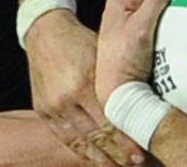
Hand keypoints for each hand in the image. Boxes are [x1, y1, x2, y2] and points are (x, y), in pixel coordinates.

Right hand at [24, 9, 143, 165]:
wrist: (45, 32)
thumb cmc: (80, 41)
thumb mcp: (103, 55)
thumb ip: (118, 81)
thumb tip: (144, 103)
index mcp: (84, 83)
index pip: (109, 121)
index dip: (126, 140)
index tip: (142, 152)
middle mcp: (66, 99)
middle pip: (96, 137)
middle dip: (118, 154)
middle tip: (136, 162)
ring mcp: (52, 108)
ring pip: (79, 143)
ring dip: (100, 158)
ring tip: (118, 166)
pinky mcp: (42, 112)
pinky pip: (64, 138)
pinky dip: (81, 150)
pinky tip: (95, 158)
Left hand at [96, 0, 186, 103]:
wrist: (118, 93)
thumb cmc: (122, 61)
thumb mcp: (140, 28)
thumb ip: (155, 0)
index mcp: (121, 1)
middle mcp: (125, 9)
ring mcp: (132, 23)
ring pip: (159, 3)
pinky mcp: (140, 37)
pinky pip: (160, 19)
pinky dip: (174, 14)